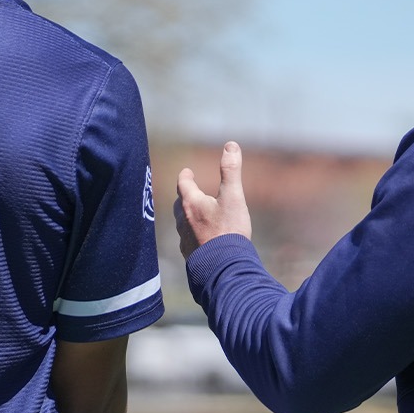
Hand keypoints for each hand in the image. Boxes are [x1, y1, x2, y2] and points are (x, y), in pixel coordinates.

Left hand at [174, 141, 251, 259]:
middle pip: (180, 204)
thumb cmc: (229, 230)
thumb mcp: (233, 196)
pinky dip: (192, 234)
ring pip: (182, 223)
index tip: (187, 172)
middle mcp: (183, 220)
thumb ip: (231, 170)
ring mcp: (185, 239)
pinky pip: (188, 240)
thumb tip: (230, 145)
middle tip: (190, 191)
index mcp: (191, 203)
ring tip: (195, 214)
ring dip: (187, 216)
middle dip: (184, 196)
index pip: (183, 184)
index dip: (185, 176)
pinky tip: (200, 239)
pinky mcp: (190, 255)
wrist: (223, 267)